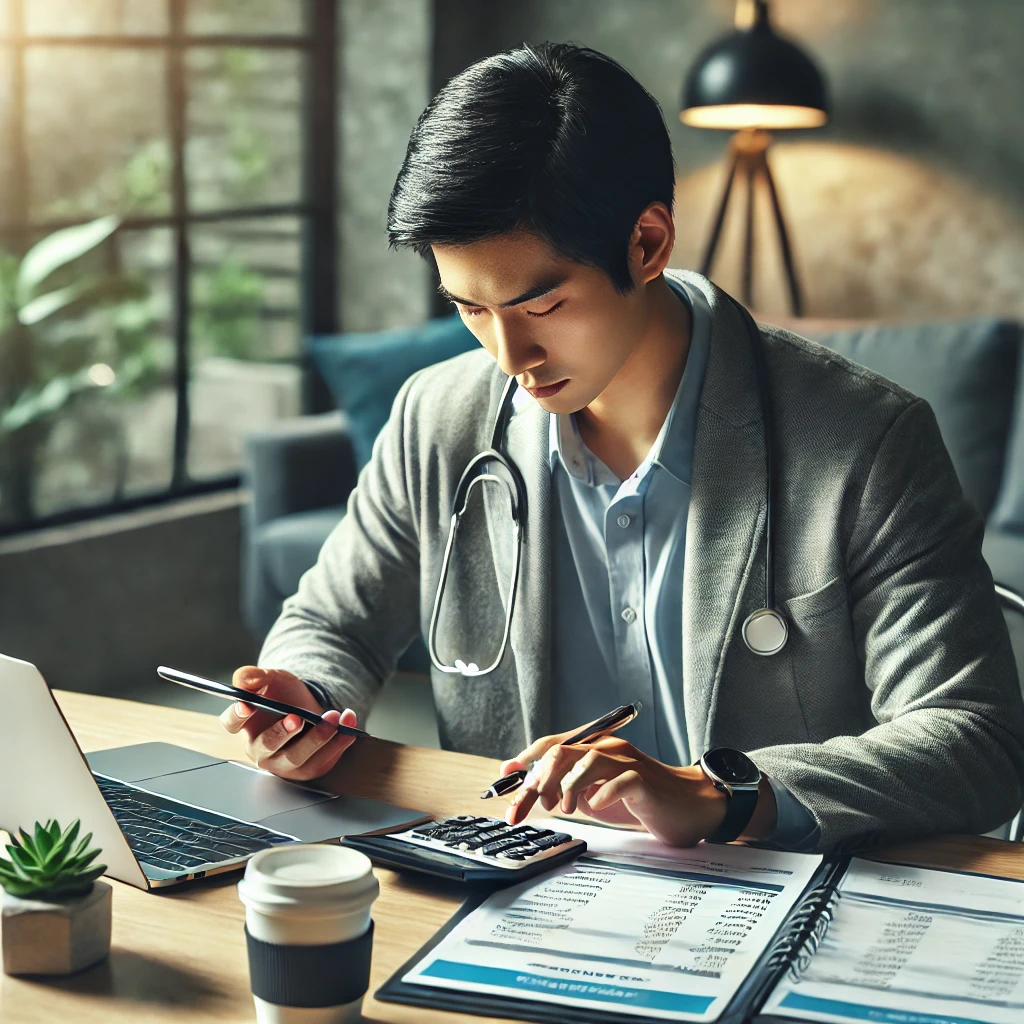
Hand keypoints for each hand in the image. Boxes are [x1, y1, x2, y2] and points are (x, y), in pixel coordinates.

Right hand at [219, 666, 357, 781]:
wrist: (311, 707)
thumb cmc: (285, 696)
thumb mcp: (272, 678)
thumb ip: (254, 676)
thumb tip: (245, 679)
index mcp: (245, 725)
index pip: (231, 723)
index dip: (237, 715)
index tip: (247, 705)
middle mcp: (260, 749)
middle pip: (267, 745)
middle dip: (282, 732)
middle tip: (298, 717)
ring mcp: (283, 763)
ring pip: (296, 757)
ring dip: (317, 737)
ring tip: (332, 716)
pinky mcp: (307, 769)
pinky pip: (322, 761)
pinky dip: (339, 742)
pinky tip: (348, 725)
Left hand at [500, 733, 734, 846]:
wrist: (688, 807)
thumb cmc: (639, 800)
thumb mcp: (594, 794)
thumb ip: (567, 787)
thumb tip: (531, 789)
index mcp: (593, 747)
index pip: (552, 745)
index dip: (526, 758)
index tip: (506, 775)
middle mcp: (608, 747)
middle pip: (562, 752)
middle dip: (538, 781)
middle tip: (531, 807)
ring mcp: (627, 761)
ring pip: (586, 760)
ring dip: (567, 787)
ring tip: (565, 809)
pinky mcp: (643, 780)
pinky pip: (618, 781)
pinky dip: (601, 794)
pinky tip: (595, 807)